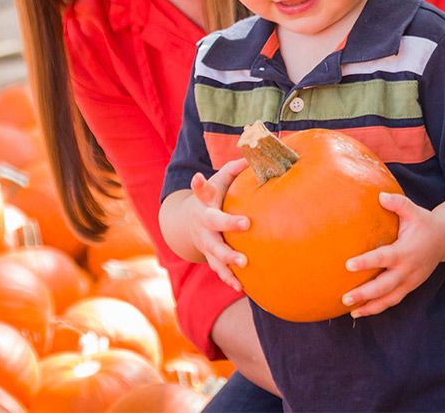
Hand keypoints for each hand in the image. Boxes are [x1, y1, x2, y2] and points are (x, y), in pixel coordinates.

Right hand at [188, 158, 250, 290]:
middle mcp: (203, 223)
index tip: (197, 177)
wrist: (190, 222)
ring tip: (243, 266)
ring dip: (227, 261)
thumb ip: (235, 169)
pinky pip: (219, 269)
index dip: (198, 185)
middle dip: (227, 228)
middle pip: (212, 227)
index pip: (201, 191)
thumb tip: (254, 156)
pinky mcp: (210, 257)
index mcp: (205, 202)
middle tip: (245, 228)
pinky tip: (242, 288)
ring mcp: (205, 242)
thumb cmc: (213, 197)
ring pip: (214, 253)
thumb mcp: (219, 180)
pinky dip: (229, 278)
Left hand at [341, 192, 444, 317]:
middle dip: (365, 293)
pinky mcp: (409, 287)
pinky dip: (378, 307)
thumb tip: (380, 195)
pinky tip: (360, 311)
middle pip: (385, 286)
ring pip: (390, 298)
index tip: (348, 265)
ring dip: (370, 307)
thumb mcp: (414, 211)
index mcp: (407, 251)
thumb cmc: (424, 223)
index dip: (367, 262)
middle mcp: (409, 270)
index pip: (385, 258)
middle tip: (345, 297)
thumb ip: (398, 203)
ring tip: (351, 310)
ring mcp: (410, 281)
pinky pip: (393, 300)